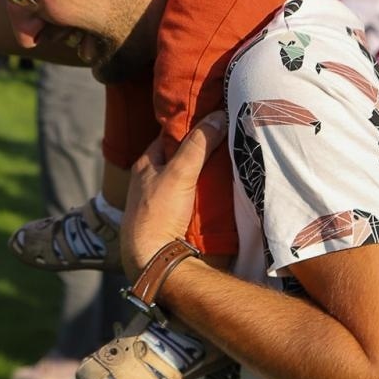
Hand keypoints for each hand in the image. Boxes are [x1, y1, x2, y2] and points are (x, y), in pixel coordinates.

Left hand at [121, 111, 227, 276]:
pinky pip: (195, 201)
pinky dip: (208, 196)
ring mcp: (164, 203)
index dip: (190, 127)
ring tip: (232, 163)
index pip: (169, 137)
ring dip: (208, 176)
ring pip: (190, 181)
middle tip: (229, 142)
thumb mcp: (179, 173)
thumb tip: (217, 116)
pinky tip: (225, 192)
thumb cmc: (158, 214)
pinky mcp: (175, 221)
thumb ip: (197, 145)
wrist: (154, 261)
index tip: (213, 119)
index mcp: (146, 166)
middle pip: (182, 159)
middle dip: (203, 153)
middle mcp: (152, 182)